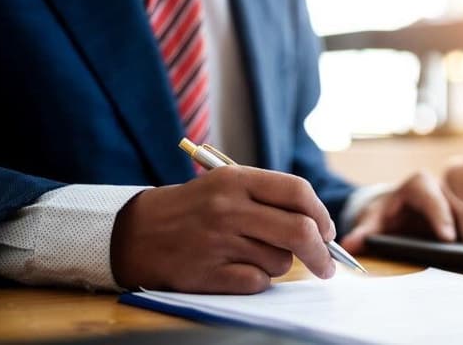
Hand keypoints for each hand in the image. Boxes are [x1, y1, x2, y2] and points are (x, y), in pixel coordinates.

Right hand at [110, 166, 335, 292]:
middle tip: (326, 265)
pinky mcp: (207, 273)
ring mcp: (217, 241)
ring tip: (250, 255)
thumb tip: (320, 227)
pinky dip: (257, 281)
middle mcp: (228, 208)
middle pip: (299, 230)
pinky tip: (235, 270)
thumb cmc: (193, 209)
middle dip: (321, 253)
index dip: (320, 213)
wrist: (134, 233)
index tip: (327, 231)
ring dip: (278, 264)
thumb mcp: (225, 186)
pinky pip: (257, 283)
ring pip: (280, 261)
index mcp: (235, 180)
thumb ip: (269, 199)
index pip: (297, 191)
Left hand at [339, 171, 456, 252]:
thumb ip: (364, 232)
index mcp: (421, 185)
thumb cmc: (388, 213)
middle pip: (460, 209)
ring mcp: (461, 204)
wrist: (398, 211)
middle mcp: (445, 190)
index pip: (432, 198)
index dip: (440, 217)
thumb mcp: (375, 220)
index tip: (446, 238)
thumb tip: (349, 245)